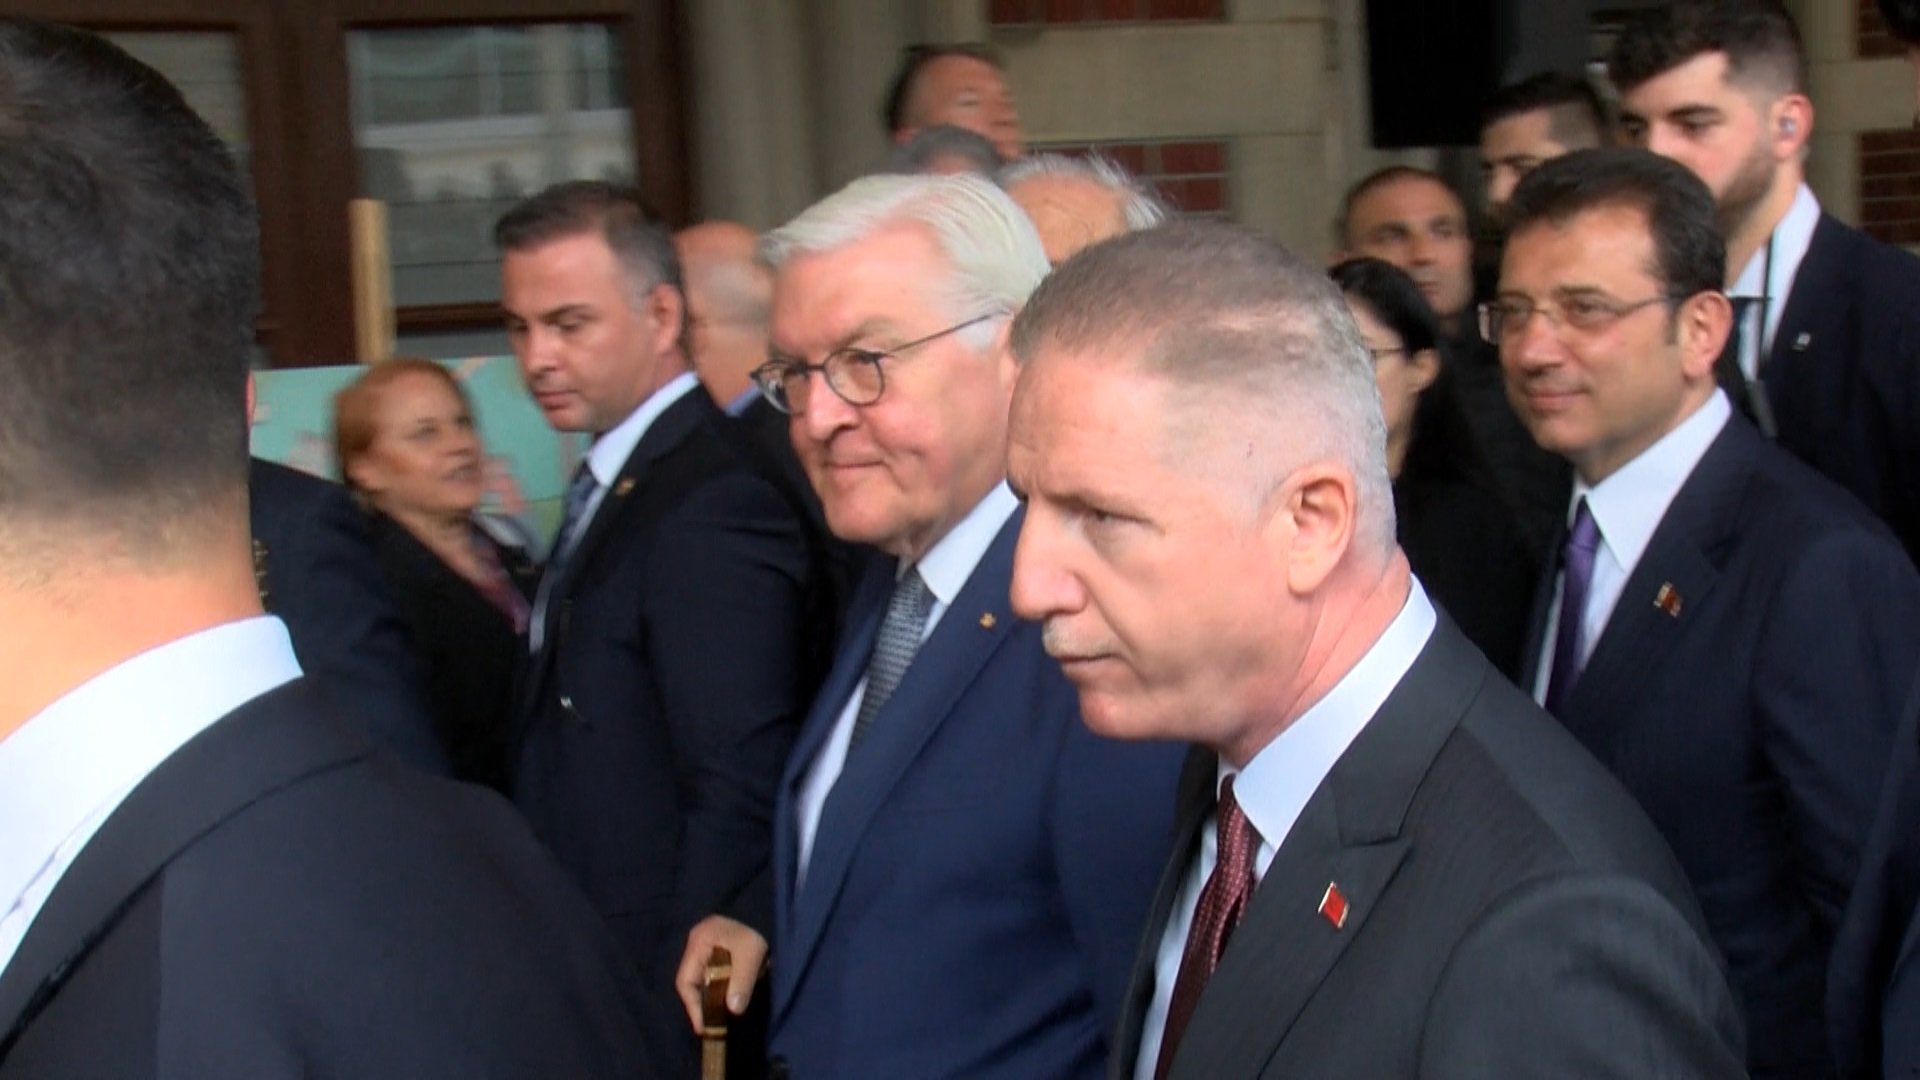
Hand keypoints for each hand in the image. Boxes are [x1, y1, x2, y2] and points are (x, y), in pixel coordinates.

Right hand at [675, 915, 768, 1032]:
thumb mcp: (750, 953)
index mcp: (698, 942)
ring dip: (714, 996)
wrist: (769, 904)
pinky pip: (717, 973)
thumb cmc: (755, 924)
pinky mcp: (724, 948)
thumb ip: (742, 980)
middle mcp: (699, 944)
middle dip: (702, 1004)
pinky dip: (723, 987)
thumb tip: (734, 1010)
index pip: (684, 981)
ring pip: (705, 979)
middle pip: (693, 982)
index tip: (704, 1026)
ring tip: (724, 1015)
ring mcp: (710, 945)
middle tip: (715, 1024)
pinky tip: (732, 997)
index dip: (692, 1006)